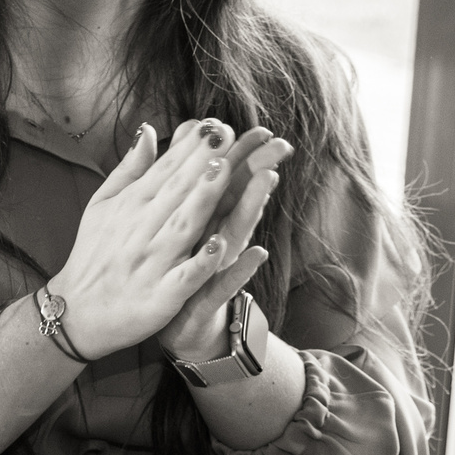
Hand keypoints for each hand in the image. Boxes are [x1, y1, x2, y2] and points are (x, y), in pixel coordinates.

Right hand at [49, 119, 248, 356]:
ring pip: (182, 226)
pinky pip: (184, 277)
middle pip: (176, 192)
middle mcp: (140, 230)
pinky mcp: (160, 296)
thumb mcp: (103, 205)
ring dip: (203, 199)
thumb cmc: (93, 254)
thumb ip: (130, 169)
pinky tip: (221, 244)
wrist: (76, 311)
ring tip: (223, 172)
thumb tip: (148, 130)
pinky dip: (201, 262)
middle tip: (225, 134)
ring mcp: (151, 263)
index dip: (189, 148)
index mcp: (130, 206)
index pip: (164, 171)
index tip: (214, 124)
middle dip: (201, 162)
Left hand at [160, 126, 291, 361]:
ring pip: (236, 233)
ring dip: (252, 207)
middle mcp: (216, 241)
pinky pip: (224, 282)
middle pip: (238, 201)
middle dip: (257, 171)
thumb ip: (188, 194)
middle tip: (278, 144)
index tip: (259, 126)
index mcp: (204, 221)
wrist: (177, 328)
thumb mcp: (182, 229)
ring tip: (268, 180)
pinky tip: (256, 253)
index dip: (239, 155)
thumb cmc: (182, 273)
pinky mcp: (207, 297)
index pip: (223, 183)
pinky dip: (240, 269)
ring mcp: (215, 268)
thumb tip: (194, 156)